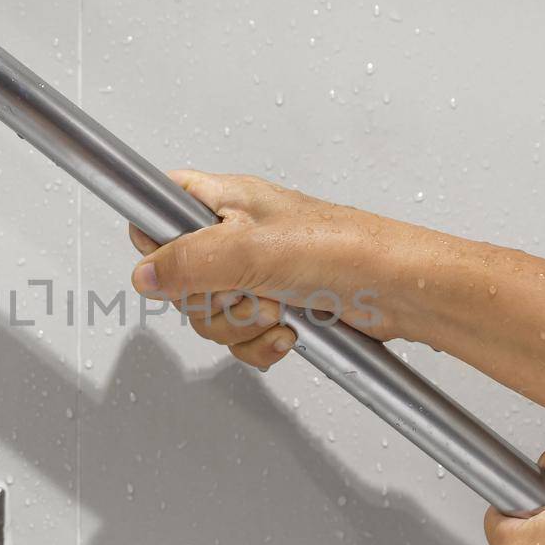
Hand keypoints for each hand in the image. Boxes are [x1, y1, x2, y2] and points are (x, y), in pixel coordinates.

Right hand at [127, 170, 420, 367]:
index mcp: (227, 200)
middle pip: (181, 277)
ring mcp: (257, 274)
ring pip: (210, 314)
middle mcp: (238, 236)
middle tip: (242, 290)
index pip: (162, 203)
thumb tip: (144, 274)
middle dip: (210, 299)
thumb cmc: (344, 248)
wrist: (400, 290)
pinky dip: (259, 344)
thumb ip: (189, 260)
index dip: (156, 236)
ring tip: (274, 310)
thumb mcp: (251, 249)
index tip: (174, 262)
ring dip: (240, 325)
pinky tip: (287, 332)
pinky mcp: (276, 309)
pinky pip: (240, 339)